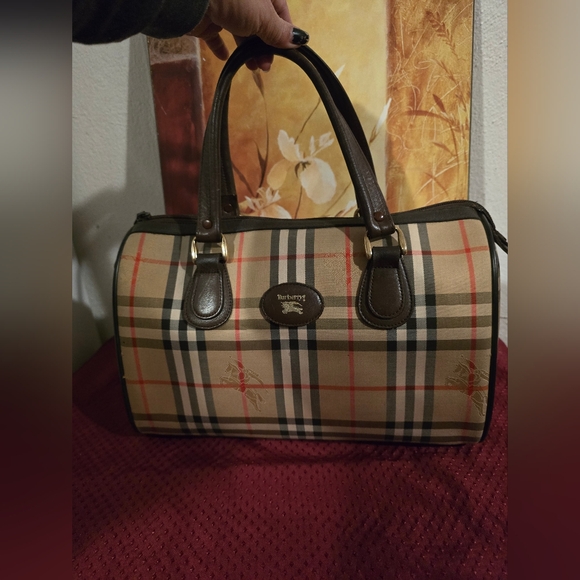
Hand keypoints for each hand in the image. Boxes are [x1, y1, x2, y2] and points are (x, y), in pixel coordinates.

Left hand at [188, 0, 308, 70]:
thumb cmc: (235, 1)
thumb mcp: (264, 18)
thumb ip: (280, 31)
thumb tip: (299, 41)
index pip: (280, 11)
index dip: (284, 32)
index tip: (286, 52)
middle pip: (260, 24)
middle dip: (265, 46)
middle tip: (266, 66)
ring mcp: (225, 7)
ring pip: (241, 31)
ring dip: (248, 51)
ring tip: (252, 67)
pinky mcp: (208, 18)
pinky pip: (217, 35)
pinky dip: (222, 47)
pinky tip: (227, 57)